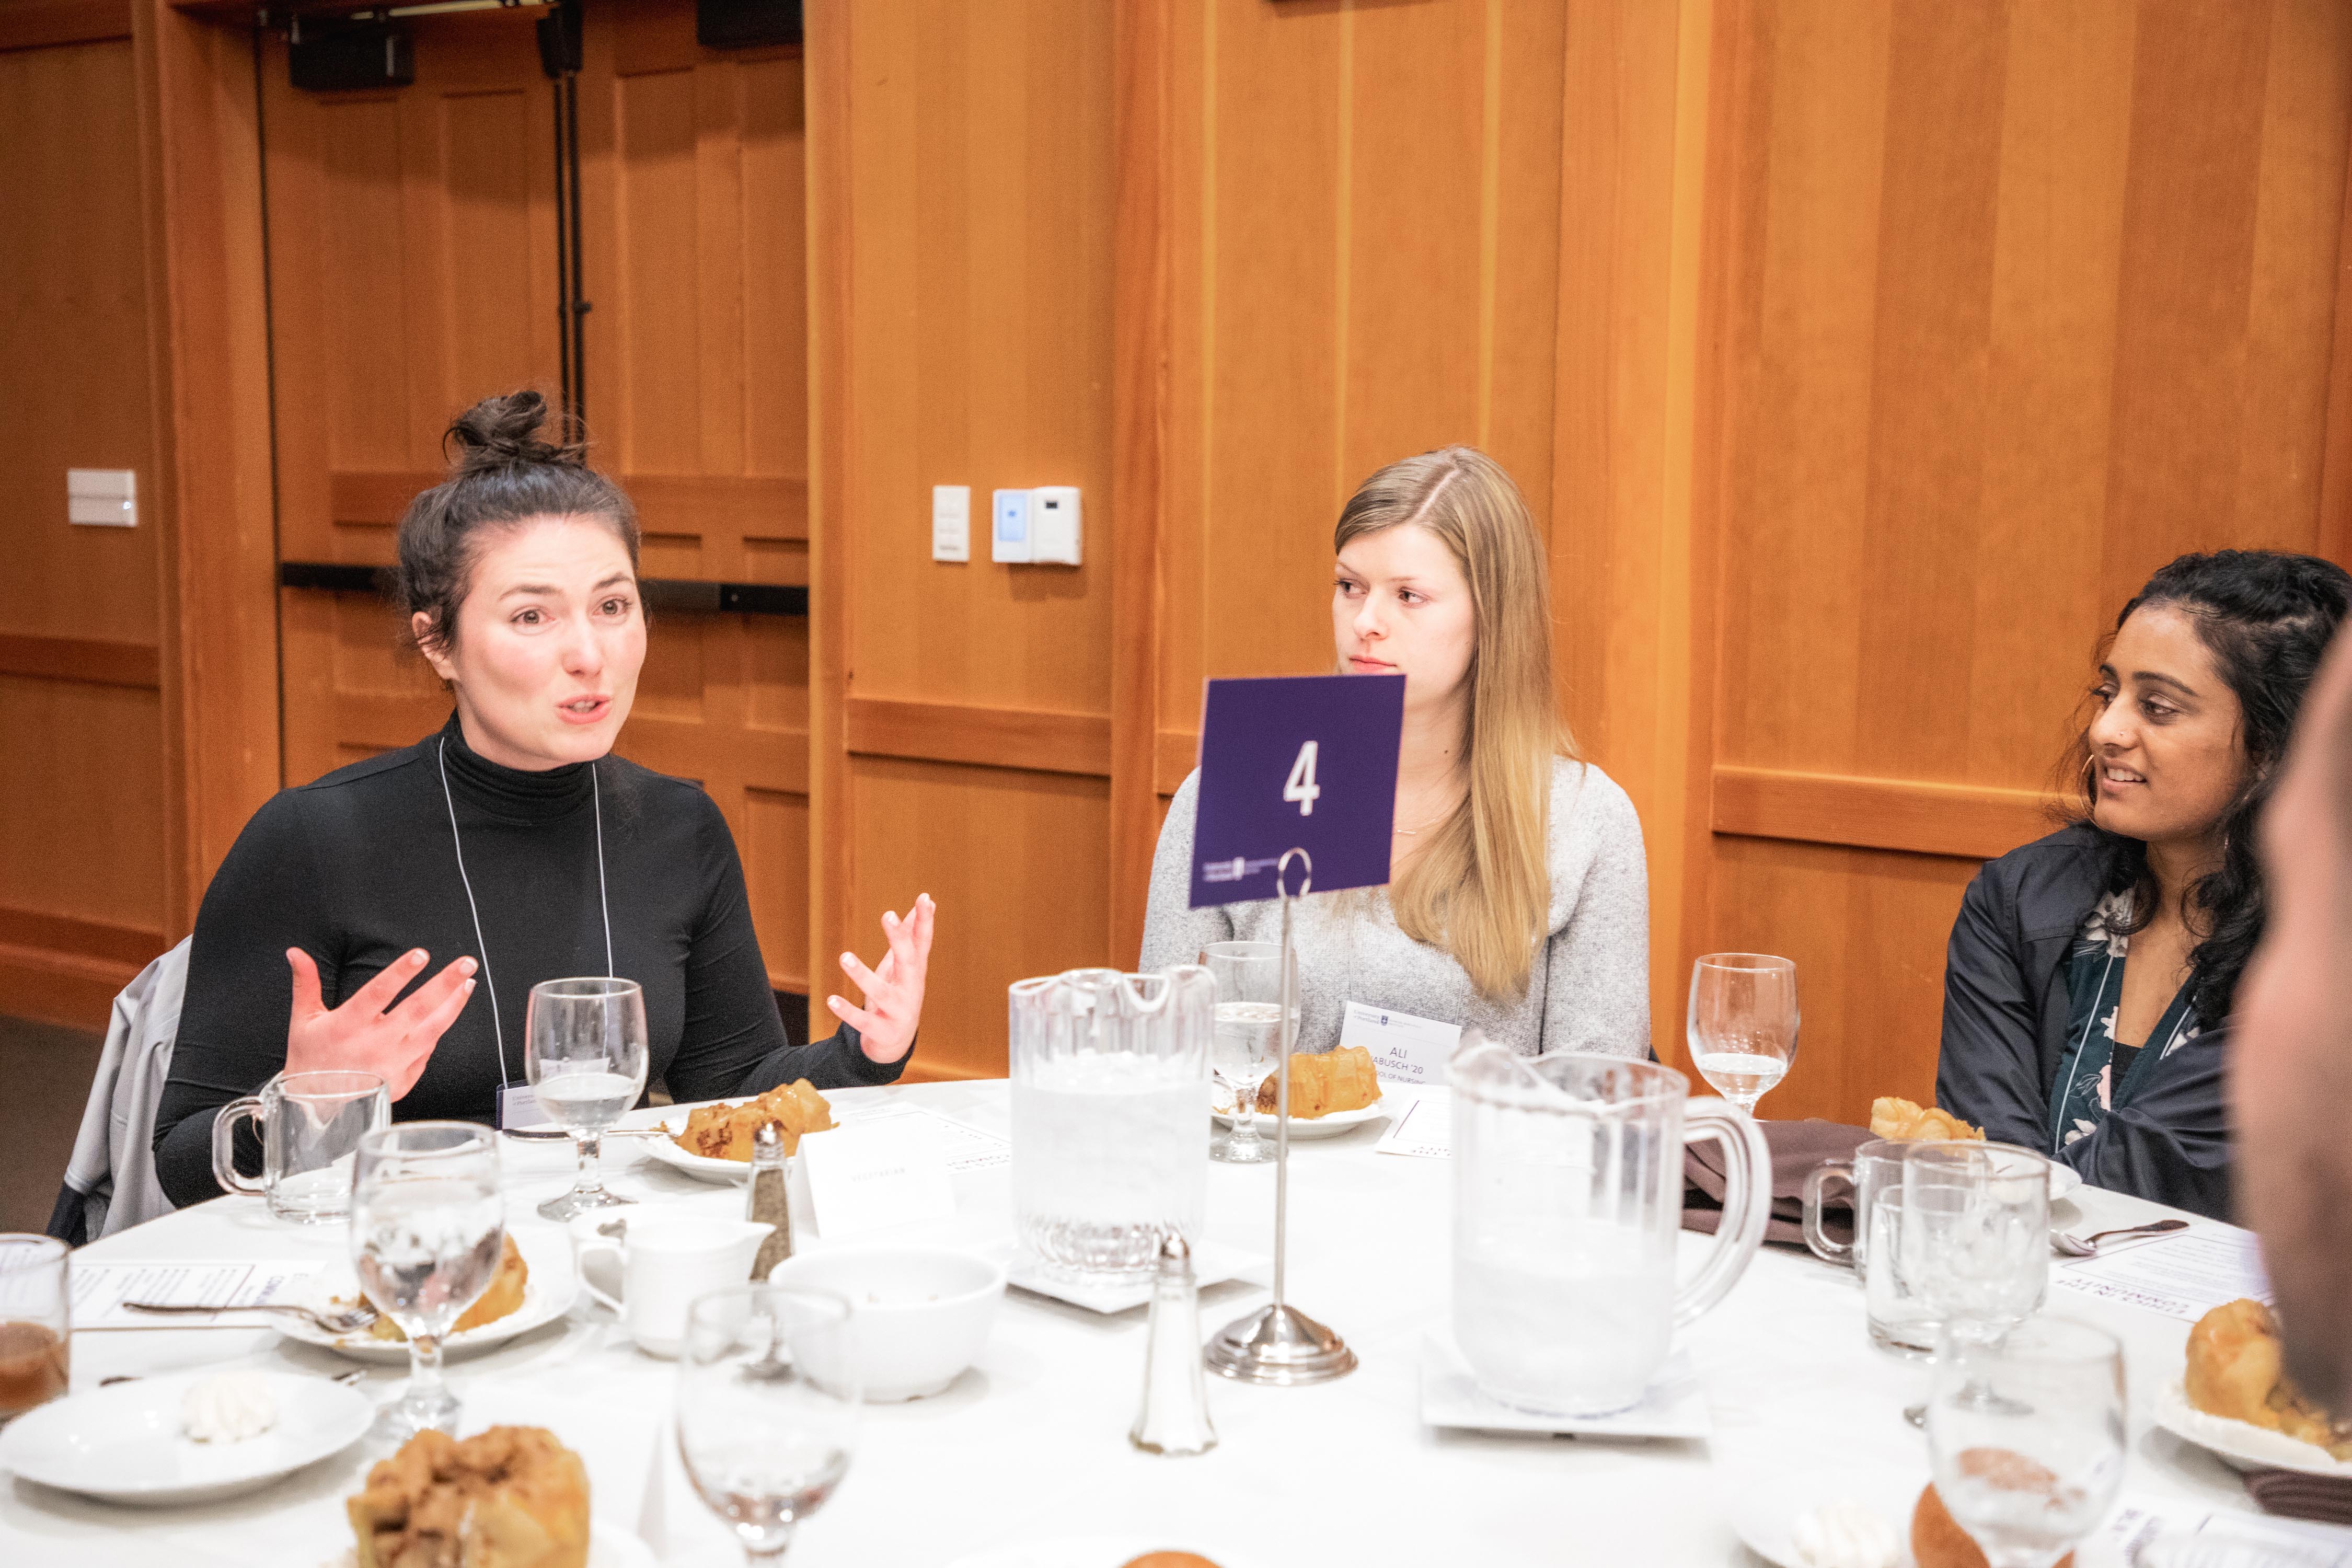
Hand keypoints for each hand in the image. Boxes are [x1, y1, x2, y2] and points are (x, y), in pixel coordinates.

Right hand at [285, 947, 475, 1101]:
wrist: (317, 1107)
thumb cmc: (311, 1059)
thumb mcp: (303, 1021)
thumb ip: (306, 984)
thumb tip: (296, 953)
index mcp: (347, 1026)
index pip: (377, 994)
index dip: (400, 973)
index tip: (421, 955)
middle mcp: (374, 1045)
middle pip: (417, 1010)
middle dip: (445, 984)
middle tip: (466, 963)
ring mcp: (393, 1064)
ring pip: (432, 1030)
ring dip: (453, 1005)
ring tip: (468, 983)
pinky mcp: (404, 1079)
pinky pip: (428, 1051)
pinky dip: (439, 1031)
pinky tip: (450, 1011)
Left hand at [830, 894, 934, 1064]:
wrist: (896, 1043)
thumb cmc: (899, 995)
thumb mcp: (907, 966)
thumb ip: (913, 936)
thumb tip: (927, 902)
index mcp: (916, 972)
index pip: (923, 943)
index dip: (925, 921)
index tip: (925, 898)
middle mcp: (911, 990)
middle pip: (908, 962)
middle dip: (899, 939)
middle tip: (888, 915)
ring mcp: (898, 1012)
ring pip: (882, 993)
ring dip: (863, 975)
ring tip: (844, 957)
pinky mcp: (881, 1031)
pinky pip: (863, 1021)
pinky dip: (848, 1011)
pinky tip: (831, 1000)